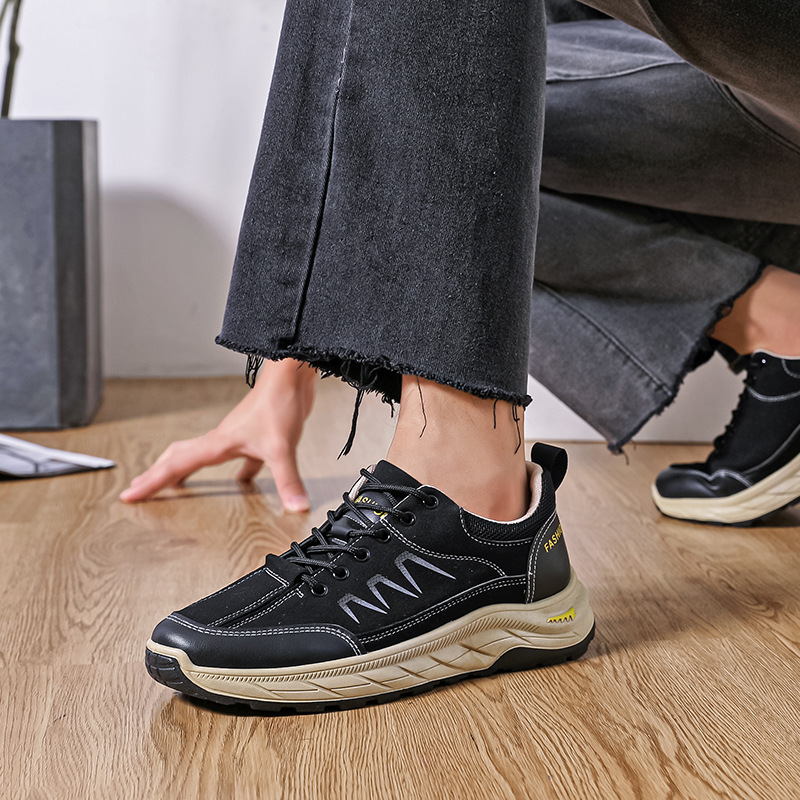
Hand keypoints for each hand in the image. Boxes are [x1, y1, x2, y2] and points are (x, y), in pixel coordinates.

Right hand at [120, 359, 316, 510]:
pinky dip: (240, 471)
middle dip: (158, 475)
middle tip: (139, 488)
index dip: (151, 482)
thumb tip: (296, 507)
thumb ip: (287, 480)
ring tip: (178, 485)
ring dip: (188, 471)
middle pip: (180, 458)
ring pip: (205, 457)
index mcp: (218, 443)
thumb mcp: (283, 448)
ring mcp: (238, 436)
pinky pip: (242, 458)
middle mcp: (223, 439)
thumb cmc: (280, 402)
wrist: (291, 374)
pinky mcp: (257, 435)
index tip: (128, 495)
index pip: (176, 466)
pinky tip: (245, 481)